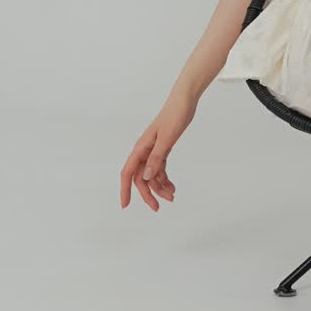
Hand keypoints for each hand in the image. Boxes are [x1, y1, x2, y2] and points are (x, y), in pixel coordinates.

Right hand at [120, 96, 194, 211]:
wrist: (184, 102)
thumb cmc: (174, 116)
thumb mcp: (167, 139)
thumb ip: (156, 158)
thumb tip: (146, 177)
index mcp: (141, 148)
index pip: (128, 173)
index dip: (125, 190)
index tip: (125, 205)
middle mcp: (144, 151)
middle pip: (141, 178)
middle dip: (148, 194)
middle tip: (157, 208)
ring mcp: (153, 150)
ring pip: (151, 175)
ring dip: (159, 187)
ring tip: (172, 196)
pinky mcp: (162, 149)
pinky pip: (160, 169)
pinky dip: (165, 179)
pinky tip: (172, 187)